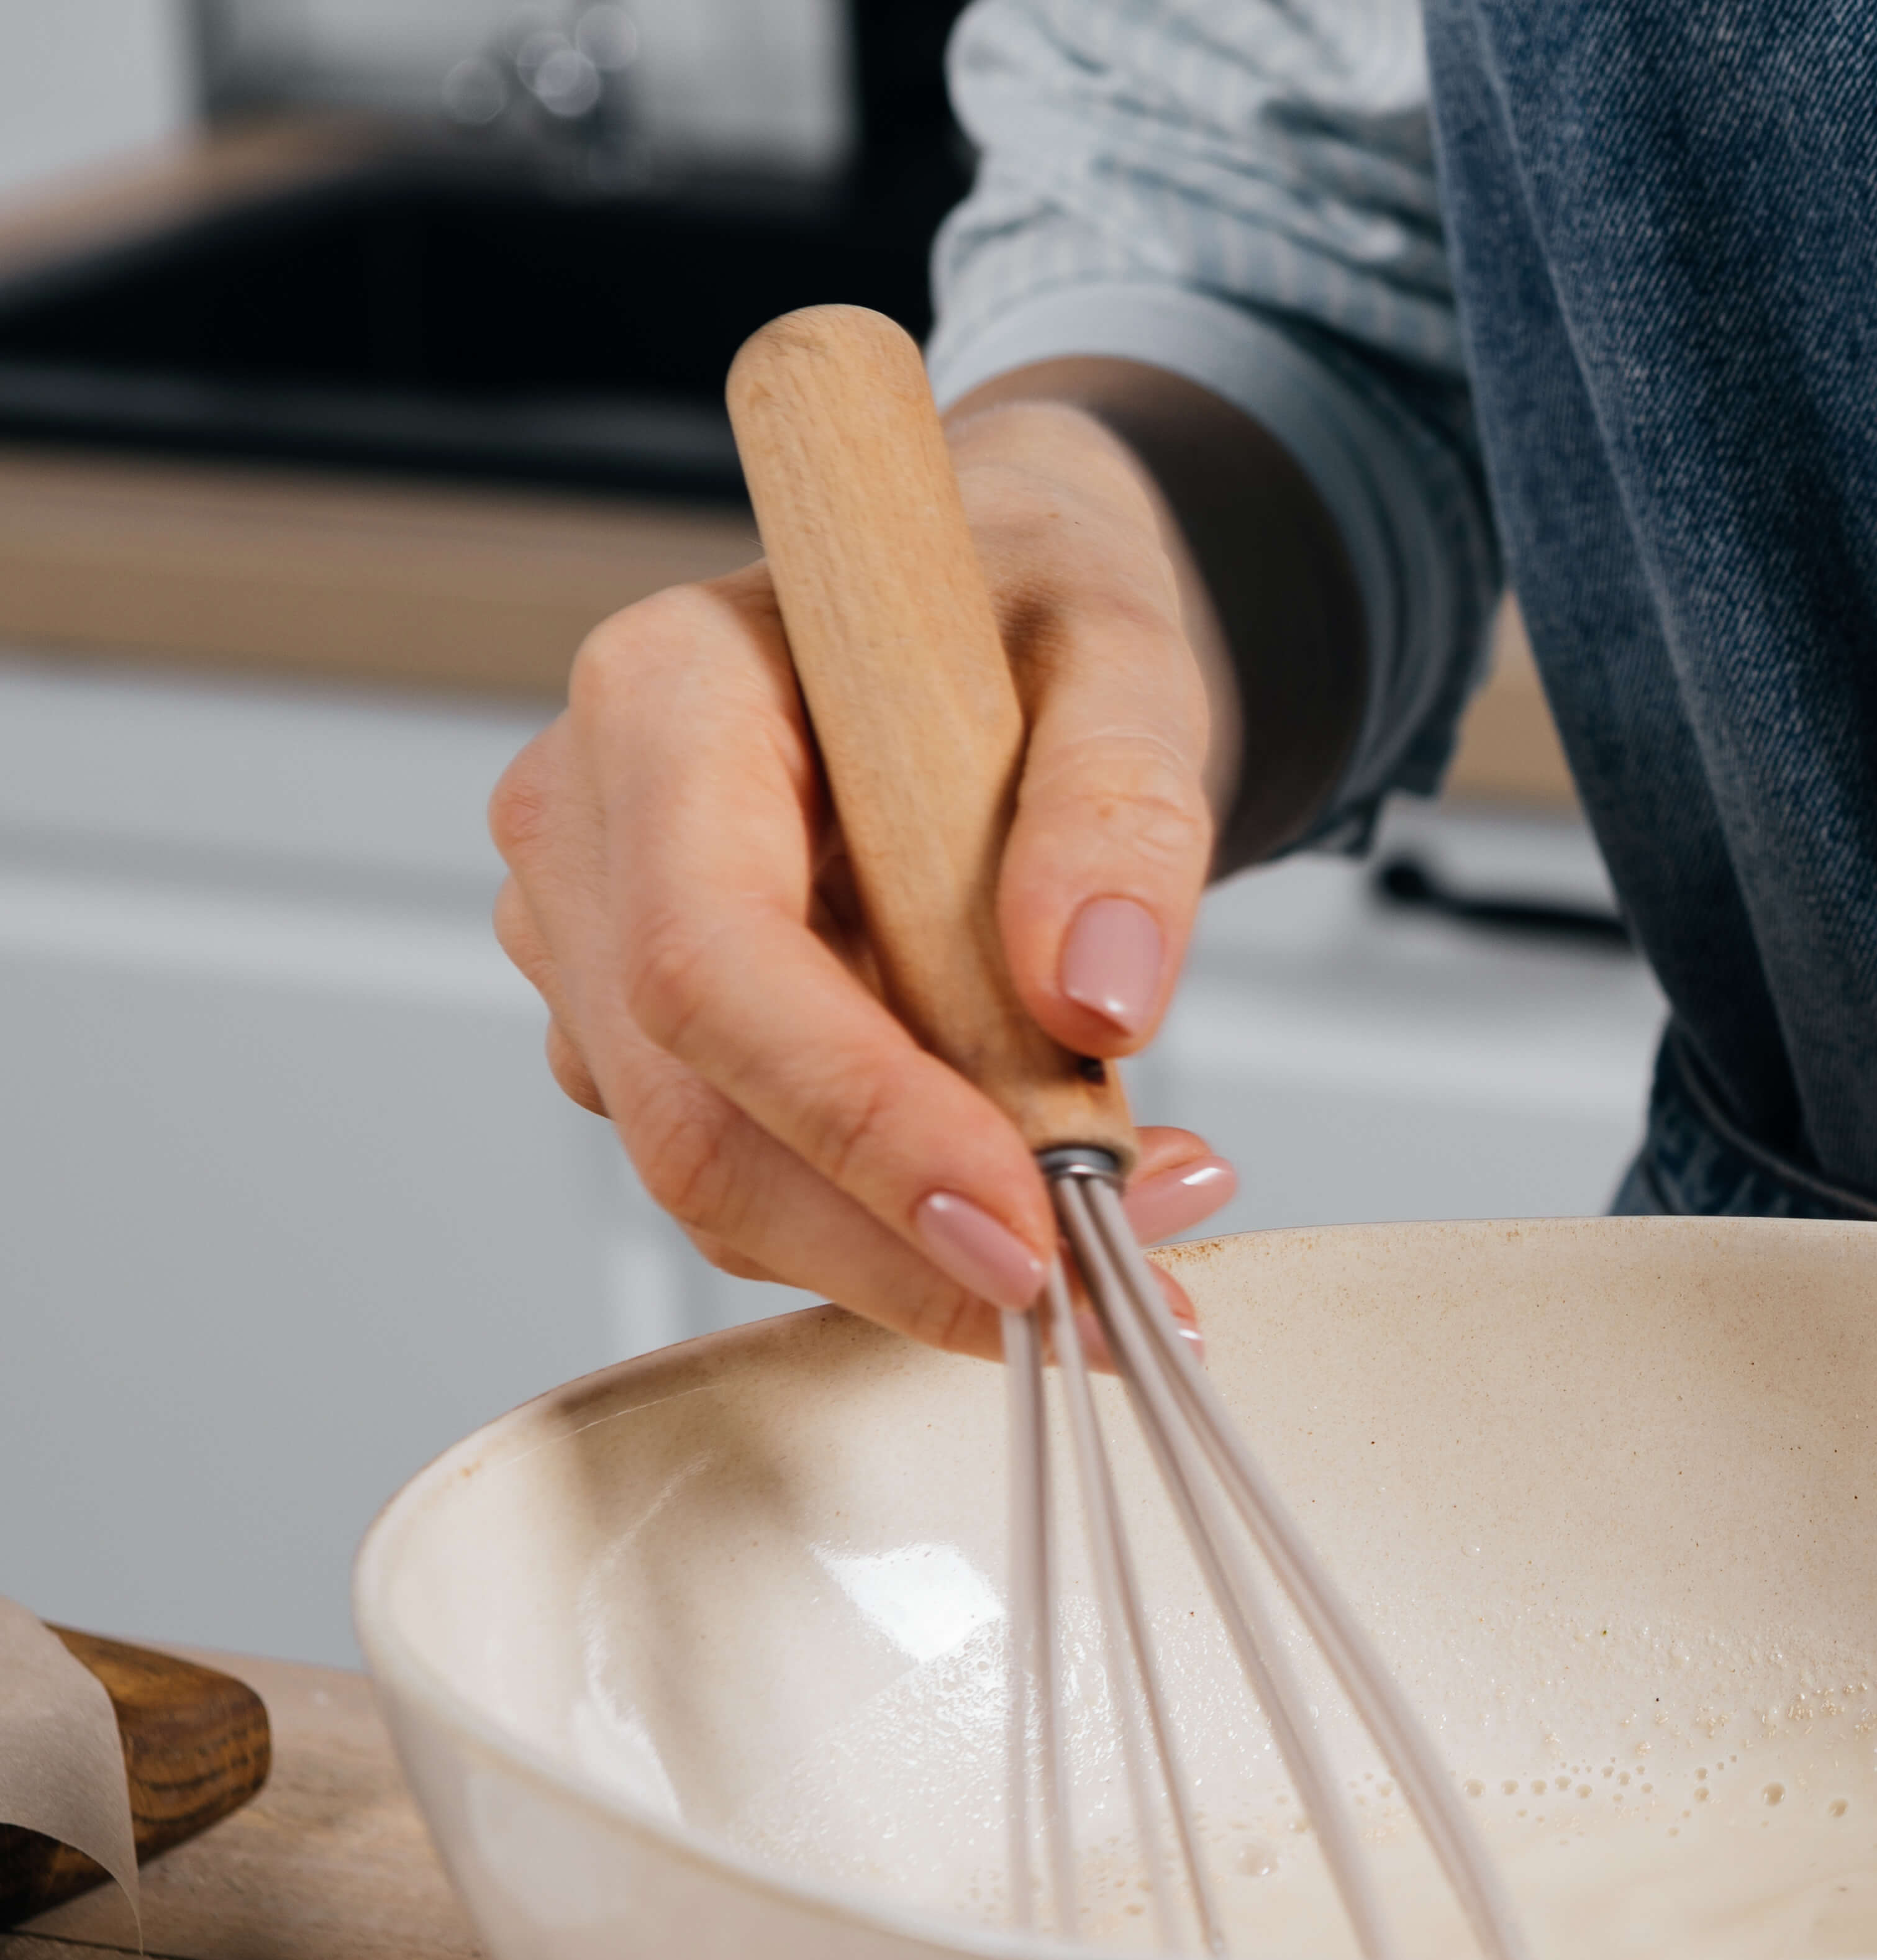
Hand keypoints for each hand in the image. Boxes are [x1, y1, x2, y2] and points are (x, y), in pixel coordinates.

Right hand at [492, 398, 1241, 1353]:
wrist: (1001, 608)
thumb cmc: (1030, 608)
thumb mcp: (1126, 657)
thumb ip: (1119, 807)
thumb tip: (1099, 993)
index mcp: (665, 698)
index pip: (709, 963)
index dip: (859, 1121)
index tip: (1024, 1226)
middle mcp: (588, 829)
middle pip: (698, 1118)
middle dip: (908, 1241)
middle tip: (1123, 1285)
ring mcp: (597, 948)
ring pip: (728, 1179)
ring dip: (928, 1251)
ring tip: (1138, 1213)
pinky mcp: (658, 1038)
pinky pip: (771, 1179)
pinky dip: (912, 1224)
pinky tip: (1055, 1185)